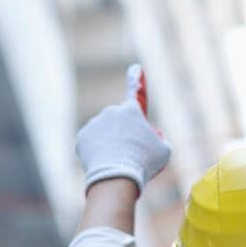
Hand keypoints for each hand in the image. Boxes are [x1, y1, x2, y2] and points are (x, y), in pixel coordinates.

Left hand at [75, 64, 171, 194]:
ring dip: (110, 144)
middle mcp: (111, 112)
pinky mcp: (82, 138)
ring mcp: (94, 124)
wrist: (115, 178)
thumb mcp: (163, 150)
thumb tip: (151, 136)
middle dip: (124, 133)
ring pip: (104, 134)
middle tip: (131, 154)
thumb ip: (158, 138)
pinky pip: (92, 144)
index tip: (136, 68)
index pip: (135, 90)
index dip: (137, 79)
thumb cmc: (143, 163)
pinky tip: (105, 163)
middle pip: (120, 122)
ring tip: (118, 162)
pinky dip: (98, 153)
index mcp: (132, 110)